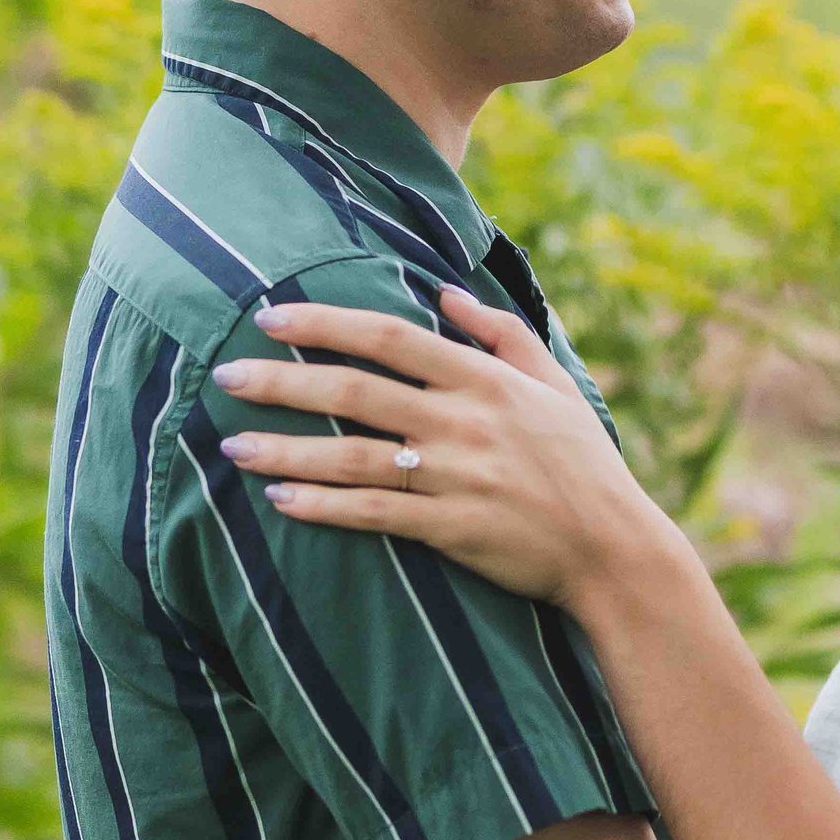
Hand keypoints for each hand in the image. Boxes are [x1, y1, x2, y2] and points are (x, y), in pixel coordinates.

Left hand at [211, 289, 658, 606]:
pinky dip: (324, 506)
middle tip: (226, 374)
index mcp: (483, 379)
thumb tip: (444, 291)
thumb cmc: (583, 462)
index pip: (390, 337)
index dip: (326, 323)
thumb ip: (499, 332)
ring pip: (353, 456)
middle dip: (284, 380)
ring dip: (287, 448)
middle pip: (356, 390)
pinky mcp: (450, 529)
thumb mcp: (553, 382)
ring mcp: (455, 477)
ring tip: (232, 444)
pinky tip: (280, 498)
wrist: (613, 548)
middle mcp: (463, 422)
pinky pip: (374, 515)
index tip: (271, 316)